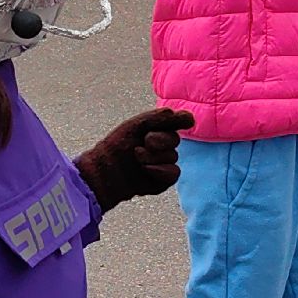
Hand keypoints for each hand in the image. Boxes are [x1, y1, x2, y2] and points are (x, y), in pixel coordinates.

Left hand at [75, 107, 193, 212]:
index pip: (181, 120)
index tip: (159, 124)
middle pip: (175, 139)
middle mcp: (165, 144)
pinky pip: (174, 173)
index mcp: (160, 128)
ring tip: (136, 158)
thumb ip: (163, 118)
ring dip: (151, 157)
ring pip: (173, 156)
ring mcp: (166, 162)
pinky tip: (144, 170)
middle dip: (157, 140)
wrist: (106, 169)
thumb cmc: (118, 144)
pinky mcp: (165, 179)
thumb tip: (190, 118)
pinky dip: (158, 171)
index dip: (176, 121)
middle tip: (141, 142)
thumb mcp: (139, 124)